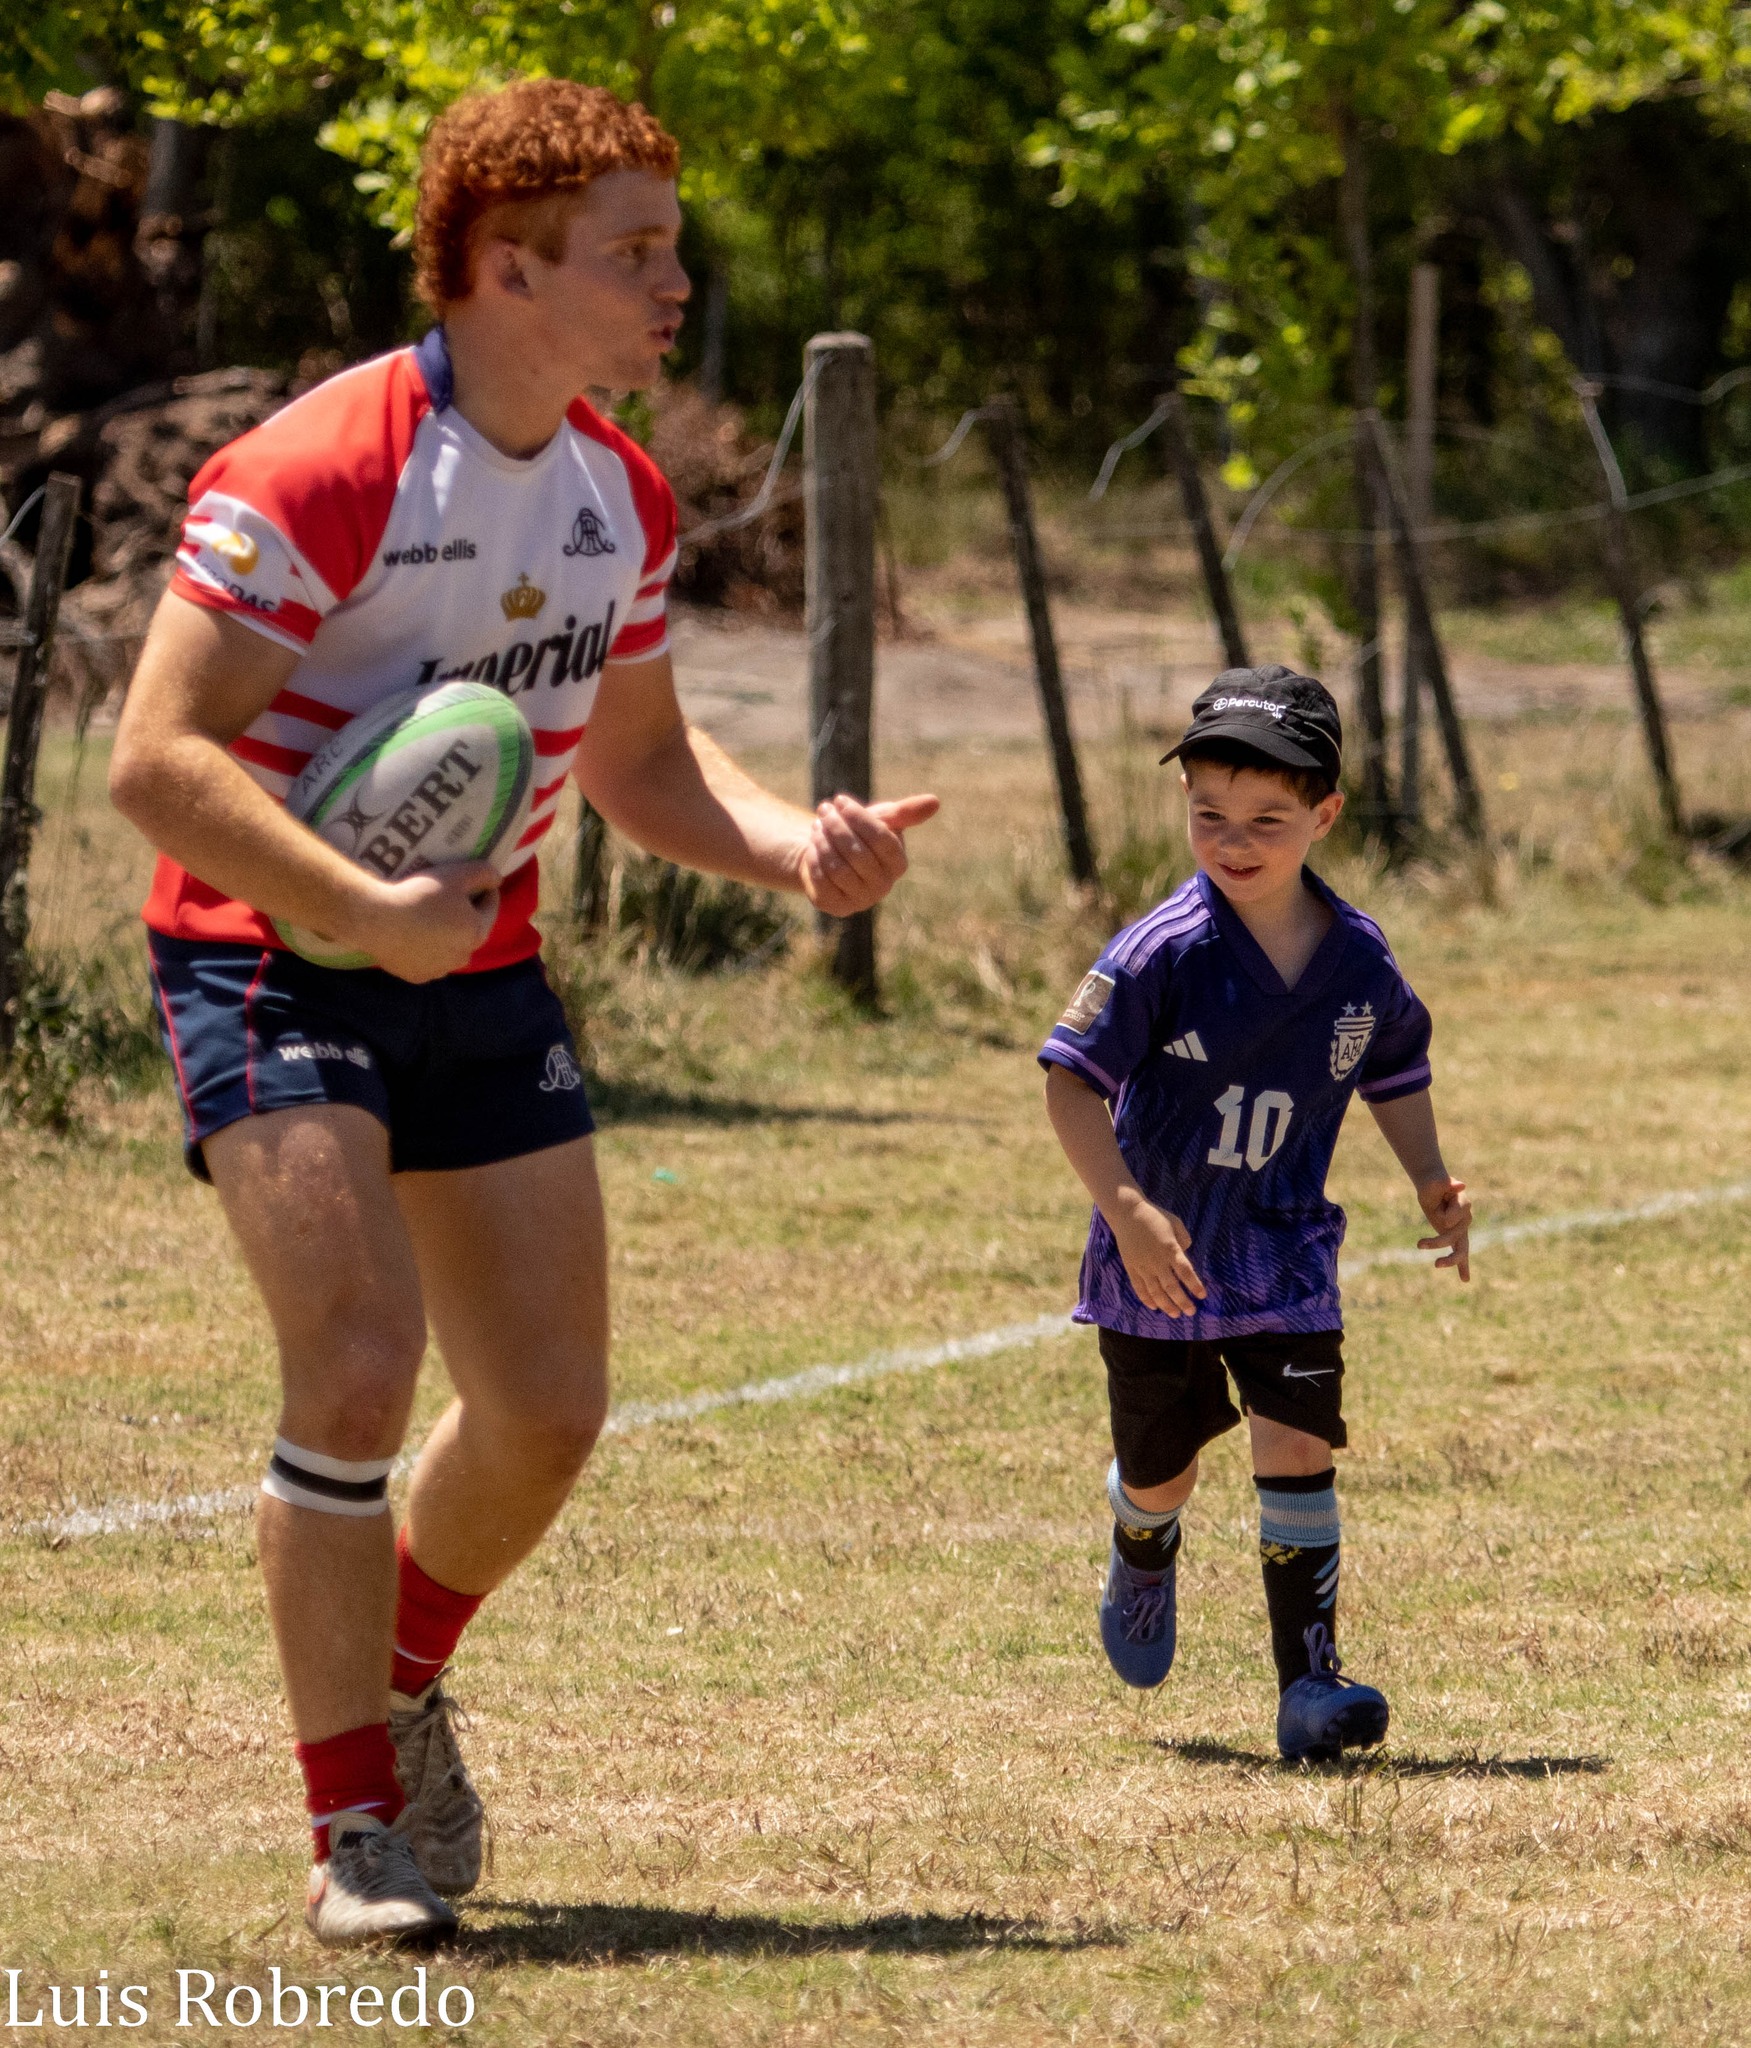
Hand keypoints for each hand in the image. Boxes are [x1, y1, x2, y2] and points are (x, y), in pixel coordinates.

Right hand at [346, 862, 500, 982]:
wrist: (377, 921)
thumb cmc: (420, 895)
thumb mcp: (455, 874)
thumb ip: (483, 873)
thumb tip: (497, 879)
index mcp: (477, 932)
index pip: (490, 908)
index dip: (486, 891)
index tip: (480, 882)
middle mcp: (463, 956)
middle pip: (471, 931)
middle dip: (467, 916)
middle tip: (453, 899)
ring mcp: (440, 970)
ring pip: (450, 950)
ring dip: (447, 936)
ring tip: (432, 919)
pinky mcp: (417, 976)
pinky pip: (428, 960)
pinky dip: (426, 950)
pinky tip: (415, 936)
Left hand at [799, 793, 938, 915]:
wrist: (833, 858)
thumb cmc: (862, 835)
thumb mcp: (882, 819)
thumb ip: (905, 812)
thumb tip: (935, 801)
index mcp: (898, 865)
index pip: (882, 840)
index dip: (859, 818)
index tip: (841, 800)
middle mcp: (883, 886)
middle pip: (857, 854)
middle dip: (836, 827)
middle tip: (824, 809)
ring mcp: (860, 900)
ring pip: (837, 868)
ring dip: (823, 841)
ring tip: (817, 825)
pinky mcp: (836, 907)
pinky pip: (821, 881)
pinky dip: (813, 858)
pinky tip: (812, 844)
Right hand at [1111, 1195, 1207, 1318]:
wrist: (1127, 1214)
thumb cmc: (1155, 1216)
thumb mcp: (1176, 1223)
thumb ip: (1184, 1239)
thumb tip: (1186, 1253)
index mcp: (1170, 1249)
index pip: (1186, 1272)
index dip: (1195, 1285)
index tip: (1202, 1296)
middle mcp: (1157, 1261)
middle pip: (1172, 1287)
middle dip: (1183, 1301)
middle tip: (1191, 1312)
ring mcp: (1143, 1266)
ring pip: (1155, 1291)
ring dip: (1166, 1305)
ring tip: (1175, 1314)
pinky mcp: (1131, 1268)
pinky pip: (1139, 1288)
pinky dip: (1146, 1299)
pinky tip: (1154, 1307)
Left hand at [1417, 1175, 1471, 1280]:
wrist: (1434, 1188)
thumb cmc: (1436, 1184)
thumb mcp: (1438, 1181)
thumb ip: (1448, 1184)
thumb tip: (1461, 1185)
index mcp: (1464, 1205)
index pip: (1457, 1216)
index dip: (1448, 1215)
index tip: (1438, 1212)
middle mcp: (1465, 1220)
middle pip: (1458, 1236)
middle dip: (1440, 1242)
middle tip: (1420, 1244)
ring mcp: (1460, 1230)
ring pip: (1461, 1249)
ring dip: (1450, 1260)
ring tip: (1436, 1264)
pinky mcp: (1454, 1237)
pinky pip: (1461, 1254)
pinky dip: (1463, 1267)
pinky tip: (1465, 1279)